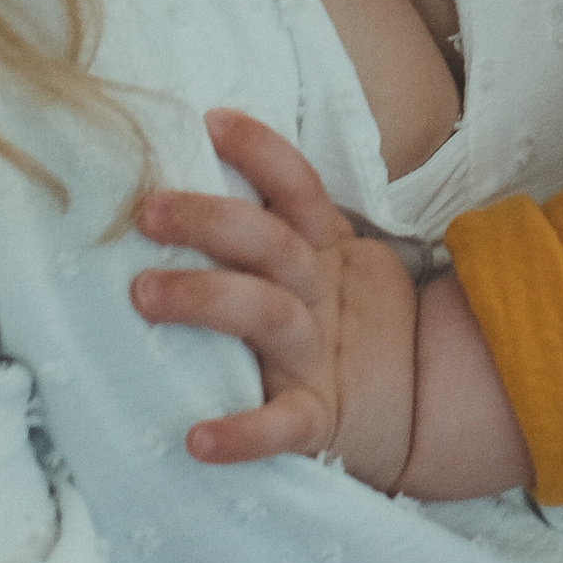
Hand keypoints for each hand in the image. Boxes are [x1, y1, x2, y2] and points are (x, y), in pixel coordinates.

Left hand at [130, 110, 422, 488]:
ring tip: (142, 294)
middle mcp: (321, 295)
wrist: (420, 408)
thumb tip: (184, 181)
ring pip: (267, 315)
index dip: (260, 151)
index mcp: (327, 253)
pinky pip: (282, 426)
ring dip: (206, 299)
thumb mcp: (334, 267)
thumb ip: (278, 232)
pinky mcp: (321, 418)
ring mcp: (321, 356)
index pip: (298, 188)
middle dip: (209, 221)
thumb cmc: (345, 328)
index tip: (210, 121)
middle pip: (270, 243)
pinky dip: (244, 434)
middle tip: (148, 212)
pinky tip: (198, 441)